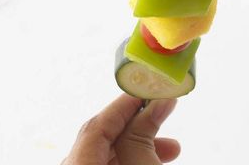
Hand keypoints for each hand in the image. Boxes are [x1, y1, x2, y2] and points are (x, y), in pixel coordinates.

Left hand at [62, 95, 180, 164]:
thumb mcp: (141, 161)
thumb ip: (144, 129)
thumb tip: (162, 99)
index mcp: (77, 164)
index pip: (95, 127)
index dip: (124, 105)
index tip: (148, 91)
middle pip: (101, 140)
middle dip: (137, 126)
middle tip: (163, 113)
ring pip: (109, 156)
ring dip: (140, 147)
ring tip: (172, 148)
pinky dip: (131, 161)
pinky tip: (156, 159)